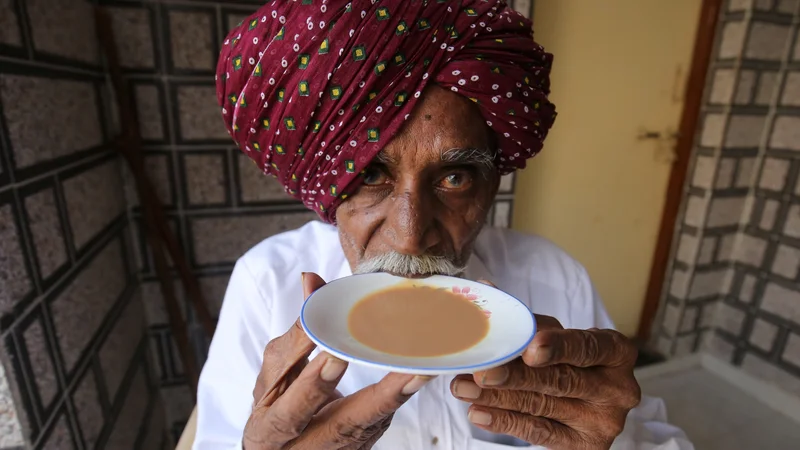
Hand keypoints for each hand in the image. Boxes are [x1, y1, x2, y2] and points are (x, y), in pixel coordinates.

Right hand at [244, 272, 431, 449]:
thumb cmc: (277, 406)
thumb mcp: (274, 375)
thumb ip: (295, 333)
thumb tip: (311, 281)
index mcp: (273, 431)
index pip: (292, 410)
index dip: (313, 384)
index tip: (334, 354)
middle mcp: (311, 446)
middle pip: (346, 426)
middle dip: (378, 397)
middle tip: (407, 368)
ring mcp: (344, 447)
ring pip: (377, 421)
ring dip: (402, 392)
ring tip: (427, 365)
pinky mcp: (367, 439)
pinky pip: (387, 414)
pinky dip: (405, 389)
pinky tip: (424, 367)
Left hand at [451, 314, 639, 449]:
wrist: (591, 405)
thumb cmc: (571, 361)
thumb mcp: (559, 337)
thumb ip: (527, 320)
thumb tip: (483, 287)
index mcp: (617, 352)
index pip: (588, 347)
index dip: (559, 346)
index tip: (530, 347)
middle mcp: (618, 388)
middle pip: (561, 380)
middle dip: (515, 375)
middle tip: (482, 370)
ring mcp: (603, 421)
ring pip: (543, 405)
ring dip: (498, 397)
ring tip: (463, 388)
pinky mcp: (585, 446)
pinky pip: (539, 432)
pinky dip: (505, 422)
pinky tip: (478, 413)